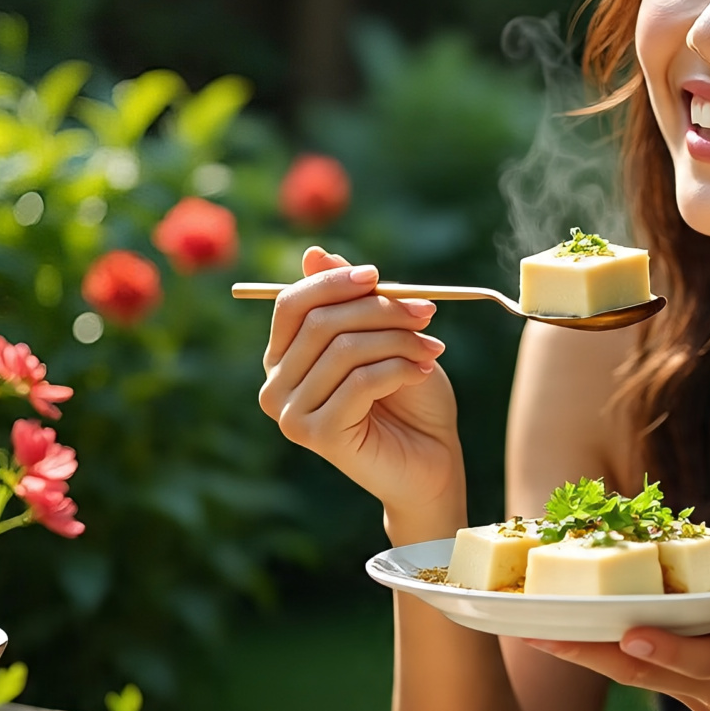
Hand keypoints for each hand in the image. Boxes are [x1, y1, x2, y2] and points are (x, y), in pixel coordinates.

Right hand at [258, 246, 461, 517]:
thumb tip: (314, 252)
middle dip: (381, 309)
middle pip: (321, 322)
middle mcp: (275, 385)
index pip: (292, 304)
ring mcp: (290, 414)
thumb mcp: (386, 338)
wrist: (433, 458)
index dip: (335, 282)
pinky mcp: (316, 435)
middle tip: (427, 312)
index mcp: (285, 357)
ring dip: (400, 341)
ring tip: (433, 350)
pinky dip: (400, 369)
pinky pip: (359, 382)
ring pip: (345, 349)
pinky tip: (424, 373)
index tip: (379, 276)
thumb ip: (352, 300)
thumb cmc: (410, 396)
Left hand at [525, 578, 709, 710]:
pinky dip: (596, 648)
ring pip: (627, 671)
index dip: (668, 650)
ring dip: (580, 652)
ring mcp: (688, 687)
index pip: (703, 659)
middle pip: (643, 670)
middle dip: (591, 653)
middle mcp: (708, 683)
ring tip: (530, 629)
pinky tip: (561, 626)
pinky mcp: (677, 681)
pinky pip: (631, 666)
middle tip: (540, 634)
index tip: (633, 634)